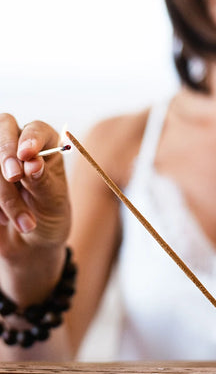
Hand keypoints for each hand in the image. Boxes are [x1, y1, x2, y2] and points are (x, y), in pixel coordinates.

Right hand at [0, 114, 70, 290]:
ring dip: (4, 193)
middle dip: (6, 153)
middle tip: (14, 176)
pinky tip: (3, 220)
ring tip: (26, 222)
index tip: (27, 154)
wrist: (31, 244)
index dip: (30, 137)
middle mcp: (20, 146)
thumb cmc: (49, 216)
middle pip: (4, 130)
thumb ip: (43, 181)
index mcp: (47, 147)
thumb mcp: (53, 202)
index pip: (37, 129)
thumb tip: (32, 162)